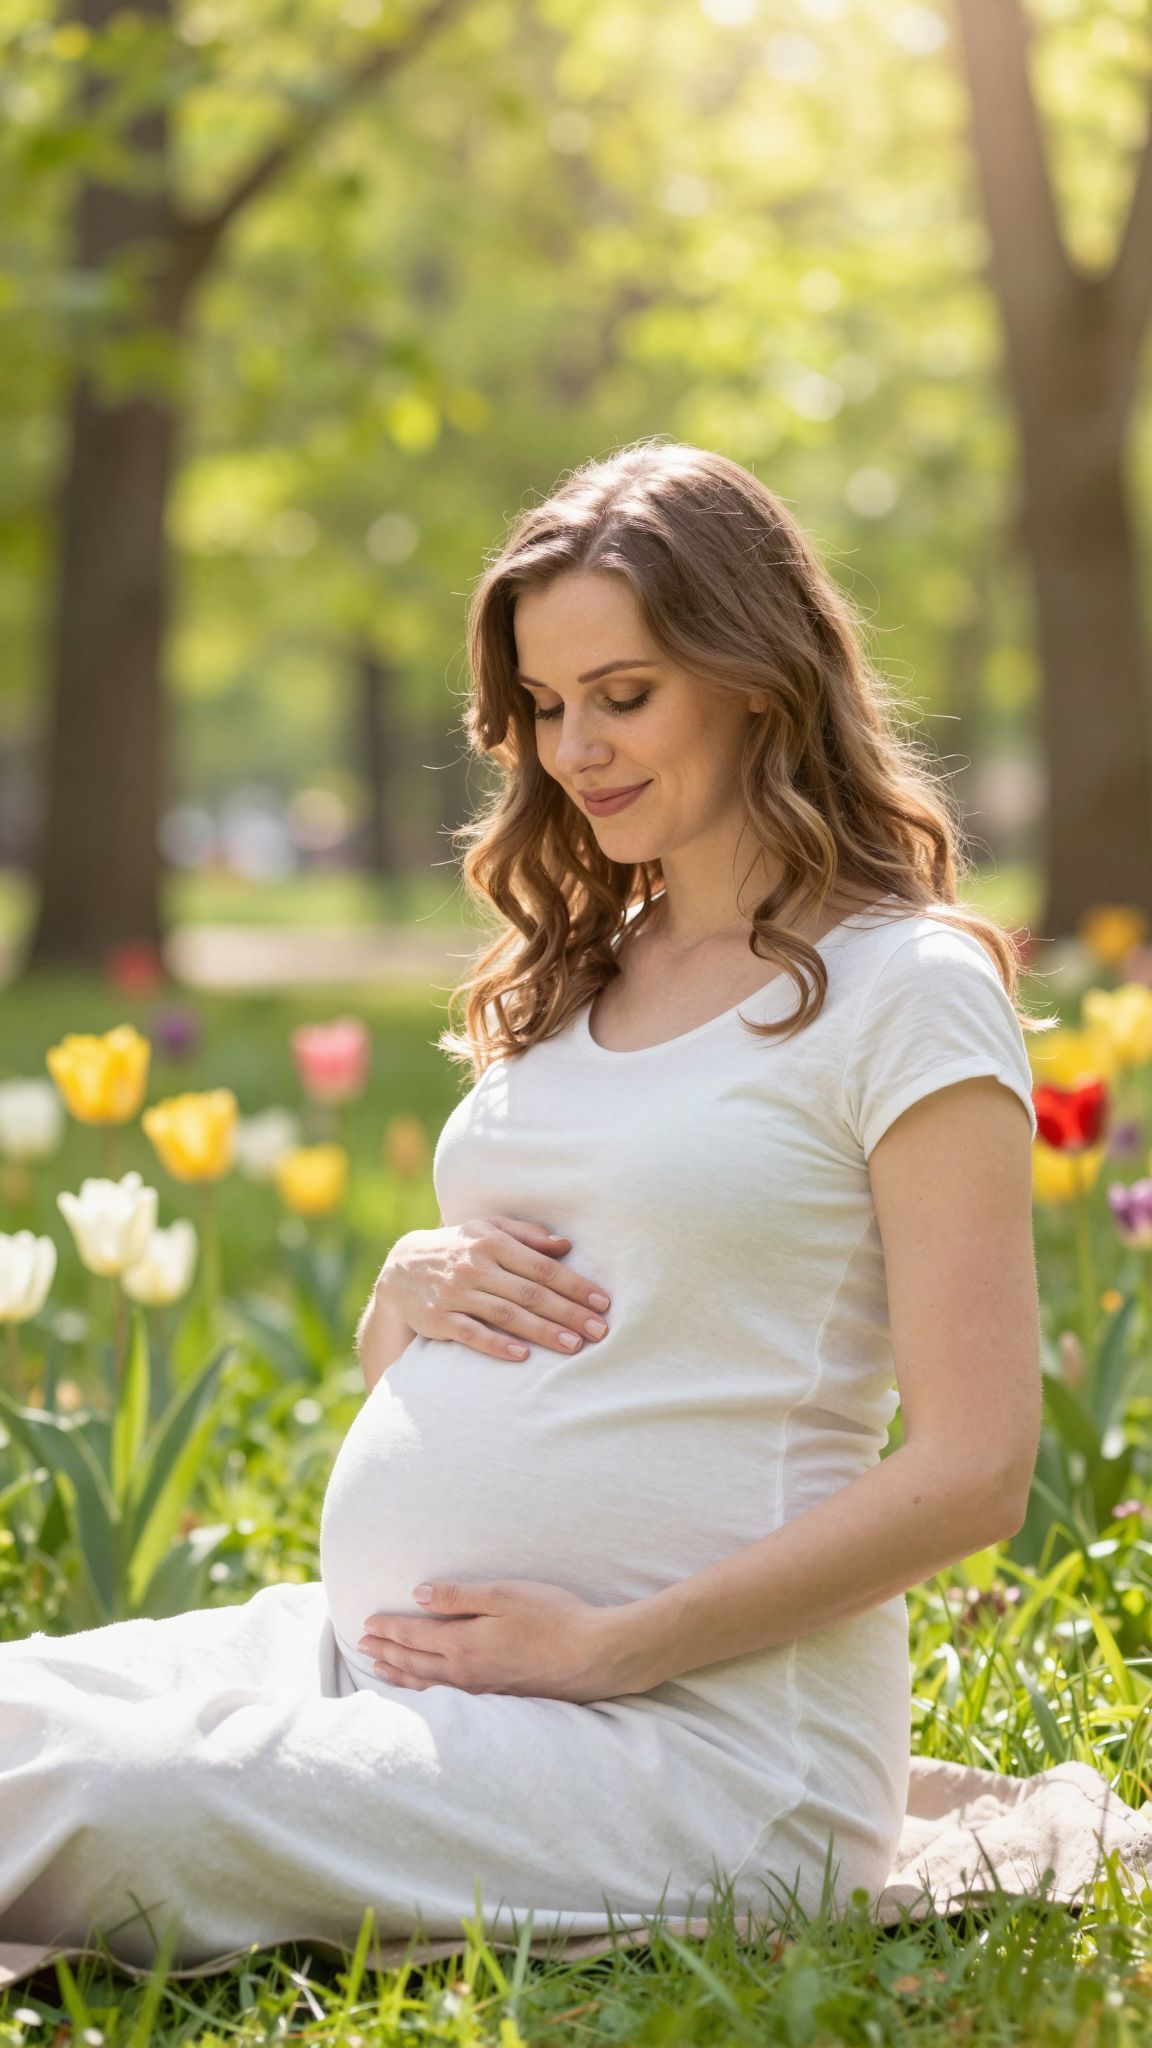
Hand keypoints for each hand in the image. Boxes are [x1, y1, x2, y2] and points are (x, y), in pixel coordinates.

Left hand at [356, 1577, 646, 1702]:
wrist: (594, 1656)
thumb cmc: (553, 1617)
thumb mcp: (503, 1594)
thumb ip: (458, 1596)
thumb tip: (418, 1594)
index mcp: (463, 1644)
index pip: (414, 1636)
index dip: (389, 1628)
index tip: (367, 1621)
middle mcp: (466, 1673)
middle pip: (414, 1663)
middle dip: (386, 1652)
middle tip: (362, 1644)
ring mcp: (482, 1690)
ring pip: (428, 1685)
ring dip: (399, 1675)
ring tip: (379, 1668)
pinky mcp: (498, 1698)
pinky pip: (447, 1697)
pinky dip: (425, 1692)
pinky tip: (425, 1690)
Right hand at [378, 1216, 612, 1363]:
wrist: (400, 1271)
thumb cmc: (457, 1248)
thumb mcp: (486, 1229)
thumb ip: (526, 1235)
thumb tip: (565, 1245)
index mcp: (491, 1242)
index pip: (542, 1266)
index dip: (574, 1285)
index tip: (602, 1302)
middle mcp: (474, 1266)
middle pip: (530, 1293)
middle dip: (568, 1313)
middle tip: (599, 1331)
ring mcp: (455, 1293)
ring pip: (506, 1315)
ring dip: (542, 1332)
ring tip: (573, 1346)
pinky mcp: (438, 1319)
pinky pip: (472, 1334)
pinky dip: (497, 1345)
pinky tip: (523, 1356)